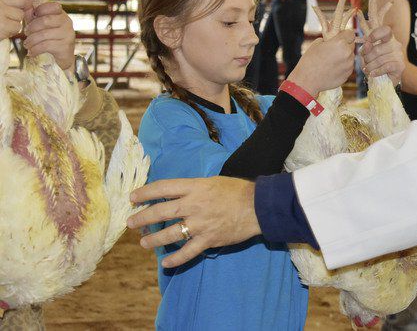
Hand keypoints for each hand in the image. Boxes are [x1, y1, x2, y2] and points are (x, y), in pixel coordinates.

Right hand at [0, 0, 29, 40]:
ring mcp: (1, 11)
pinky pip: (17, 26)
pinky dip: (10, 30)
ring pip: (20, 15)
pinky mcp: (3, 25)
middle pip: (22, 1)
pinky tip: (0, 29)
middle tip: (7, 13)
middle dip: (18, 8)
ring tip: (0, 21)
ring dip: (13, 20)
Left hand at [23, 2, 74, 70]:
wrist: (60, 59)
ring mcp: (68, 34)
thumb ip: (32, 15)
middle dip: (32, 27)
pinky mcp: (65, 47)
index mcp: (61, 15)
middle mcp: (67, 23)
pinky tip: (31, 52)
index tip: (31, 18)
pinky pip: (46, 46)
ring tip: (27, 45)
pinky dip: (35, 49)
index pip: (52, 7)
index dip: (40, 10)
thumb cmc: (48, 39)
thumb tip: (26, 3)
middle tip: (26, 33)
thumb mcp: (39, 25)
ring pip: (44, 34)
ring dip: (31, 40)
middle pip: (46, 20)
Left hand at [127, 177, 260, 267]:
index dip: (145, 192)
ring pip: (169, 234)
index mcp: (194, 188)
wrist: (257, 207)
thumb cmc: (237, 190)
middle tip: (130, 223)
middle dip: (142, 218)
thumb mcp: (212, 182)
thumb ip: (194, 188)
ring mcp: (199, 224)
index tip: (133, 198)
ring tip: (144, 242)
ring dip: (153, 239)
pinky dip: (175, 259)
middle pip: (160, 212)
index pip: (163, 188)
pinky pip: (187, 252)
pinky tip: (166, 263)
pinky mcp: (208, 240)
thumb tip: (177, 194)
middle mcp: (193, 205)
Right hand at [287, 29, 355, 95]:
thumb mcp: (317, 44)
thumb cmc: (309, 60)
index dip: (345, 34)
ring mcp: (349, 65)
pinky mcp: (348, 75)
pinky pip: (348, 66)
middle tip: (334, 49)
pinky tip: (332, 68)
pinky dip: (343, 66)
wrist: (307, 80)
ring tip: (331, 60)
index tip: (339, 37)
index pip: (350, 33)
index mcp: (340, 43)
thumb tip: (333, 38)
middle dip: (345, 45)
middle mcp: (348, 54)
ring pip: (350, 56)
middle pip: (351, 45)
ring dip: (344, 56)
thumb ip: (329, 39)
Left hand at [361, 25, 404, 84]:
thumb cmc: (375, 65)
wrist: (385, 80)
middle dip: (367, 58)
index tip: (368, 41)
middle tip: (365, 64)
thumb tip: (367, 44)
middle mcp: (396, 45)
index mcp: (388, 39)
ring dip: (370, 66)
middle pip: (377, 49)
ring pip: (380, 59)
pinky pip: (386, 67)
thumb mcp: (366, 55)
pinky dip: (377, 71)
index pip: (385, 30)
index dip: (376, 34)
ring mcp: (399, 55)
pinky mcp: (400, 65)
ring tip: (367, 70)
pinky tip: (372, 74)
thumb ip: (365, 48)